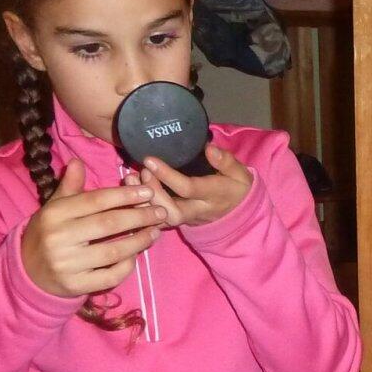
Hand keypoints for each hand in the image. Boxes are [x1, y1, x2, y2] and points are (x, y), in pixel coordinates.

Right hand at [21, 159, 167, 296]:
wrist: (28, 273)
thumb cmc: (48, 234)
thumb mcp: (54, 208)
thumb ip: (69, 187)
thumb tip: (78, 161)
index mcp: (54, 214)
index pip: (96, 201)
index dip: (124, 195)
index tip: (148, 192)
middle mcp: (59, 238)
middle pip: (108, 224)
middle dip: (139, 217)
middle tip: (161, 213)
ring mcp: (67, 265)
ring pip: (113, 252)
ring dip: (139, 241)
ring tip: (155, 233)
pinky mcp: (76, 286)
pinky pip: (110, 276)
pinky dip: (127, 266)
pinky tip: (137, 255)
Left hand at [138, 144, 253, 227]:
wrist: (239, 214)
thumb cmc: (236, 188)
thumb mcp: (240, 173)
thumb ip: (226, 161)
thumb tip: (209, 148)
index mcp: (214, 195)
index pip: (188, 188)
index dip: (167, 175)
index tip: (150, 160)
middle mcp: (198, 210)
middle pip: (172, 211)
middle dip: (152, 193)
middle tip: (141, 172)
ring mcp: (187, 219)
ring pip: (162, 220)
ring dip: (142, 203)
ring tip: (131, 180)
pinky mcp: (178, 222)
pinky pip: (157, 223)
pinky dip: (141, 210)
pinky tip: (130, 192)